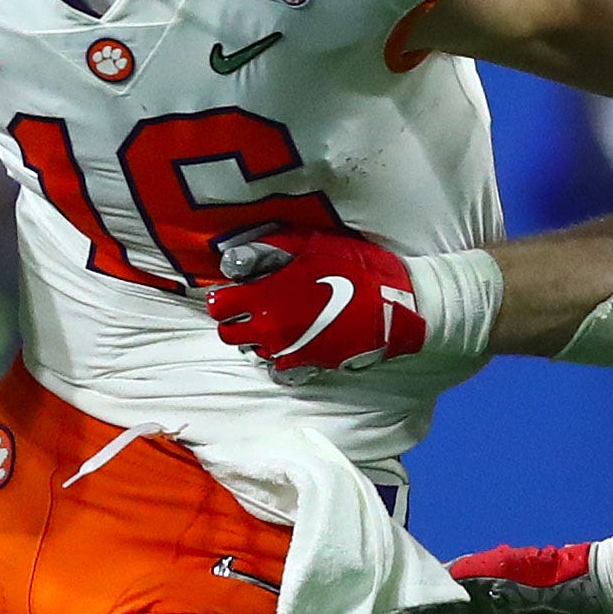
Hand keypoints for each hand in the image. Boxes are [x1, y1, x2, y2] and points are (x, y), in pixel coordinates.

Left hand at [206, 227, 424, 375]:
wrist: (392, 305)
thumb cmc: (354, 268)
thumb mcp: (309, 244)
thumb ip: (269, 249)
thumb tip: (240, 257)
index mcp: (265, 297)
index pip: (220, 306)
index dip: (225, 297)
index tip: (236, 290)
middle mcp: (270, 328)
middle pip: (229, 334)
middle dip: (235, 320)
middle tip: (252, 307)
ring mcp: (287, 349)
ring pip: (252, 351)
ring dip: (257, 337)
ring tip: (276, 321)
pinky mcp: (307, 363)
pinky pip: (278, 368)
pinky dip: (279, 357)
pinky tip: (292, 341)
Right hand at [371, 542, 612, 613]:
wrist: (588, 590)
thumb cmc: (551, 577)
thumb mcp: (512, 572)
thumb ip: (478, 574)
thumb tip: (444, 577)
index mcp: (472, 575)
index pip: (429, 587)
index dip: (405, 598)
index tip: (379, 606)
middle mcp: (474, 593)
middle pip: (430, 609)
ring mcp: (486, 613)